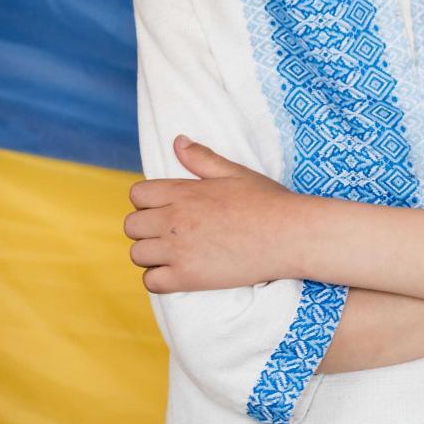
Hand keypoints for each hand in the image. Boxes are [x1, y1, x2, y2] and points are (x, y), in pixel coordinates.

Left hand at [124, 137, 295, 292]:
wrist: (290, 235)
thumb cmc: (268, 202)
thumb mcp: (235, 173)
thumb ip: (201, 158)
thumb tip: (177, 141)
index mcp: (183, 192)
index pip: (137, 195)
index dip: (148, 202)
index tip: (166, 209)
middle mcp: (174, 220)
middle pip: (132, 226)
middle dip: (147, 229)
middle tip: (172, 234)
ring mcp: (179, 250)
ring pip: (137, 254)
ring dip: (152, 255)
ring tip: (176, 254)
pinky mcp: (188, 277)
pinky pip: (151, 281)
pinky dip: (159, 279)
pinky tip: (179, 273)